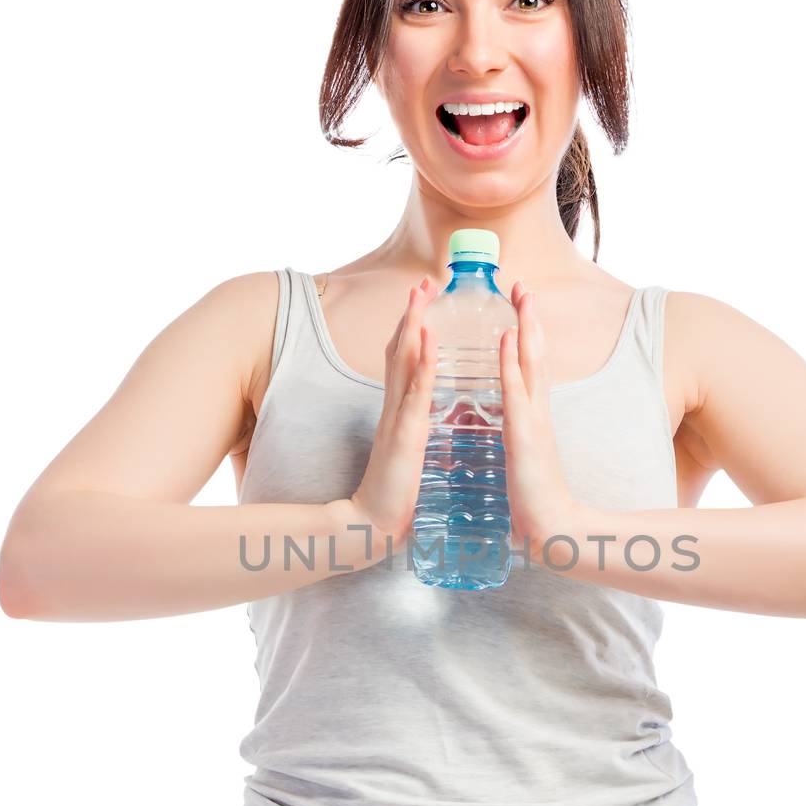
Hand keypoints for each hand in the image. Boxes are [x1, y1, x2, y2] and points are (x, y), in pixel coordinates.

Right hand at [347, 277, 438, 553]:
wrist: (374, 524)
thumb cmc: (395, 493)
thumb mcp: (408, 453)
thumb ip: (414, 432)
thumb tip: (424, 422)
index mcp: (401, 411)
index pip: (406, 360)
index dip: (414, 327)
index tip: (426, 300)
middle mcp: (396, 407)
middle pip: (401, 349)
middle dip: (412, 313)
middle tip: (425, 282)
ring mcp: (398, 418)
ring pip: (405, 363)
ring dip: (414, 327)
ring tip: (423, 295)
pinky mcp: (404, 435)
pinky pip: (415, 393)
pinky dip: (423, 365)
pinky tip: (430, 342)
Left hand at [499, 283, 581, 554]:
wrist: (550, 532)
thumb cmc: (533, 503)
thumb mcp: (522, 462)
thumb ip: (516, 444)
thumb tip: (508, 437)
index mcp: (533, 418)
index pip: (530, 367)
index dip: (527, 335)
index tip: (520, 306)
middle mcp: (537, 413)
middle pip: (536, 355)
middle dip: (531, 318)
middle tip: (523, 284)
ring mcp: (532, 422)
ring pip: (530, 365)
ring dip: (525, 328)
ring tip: (520, 294)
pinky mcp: (523, 437)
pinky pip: (515, 393)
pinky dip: (510, 364)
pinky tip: (505, 339)